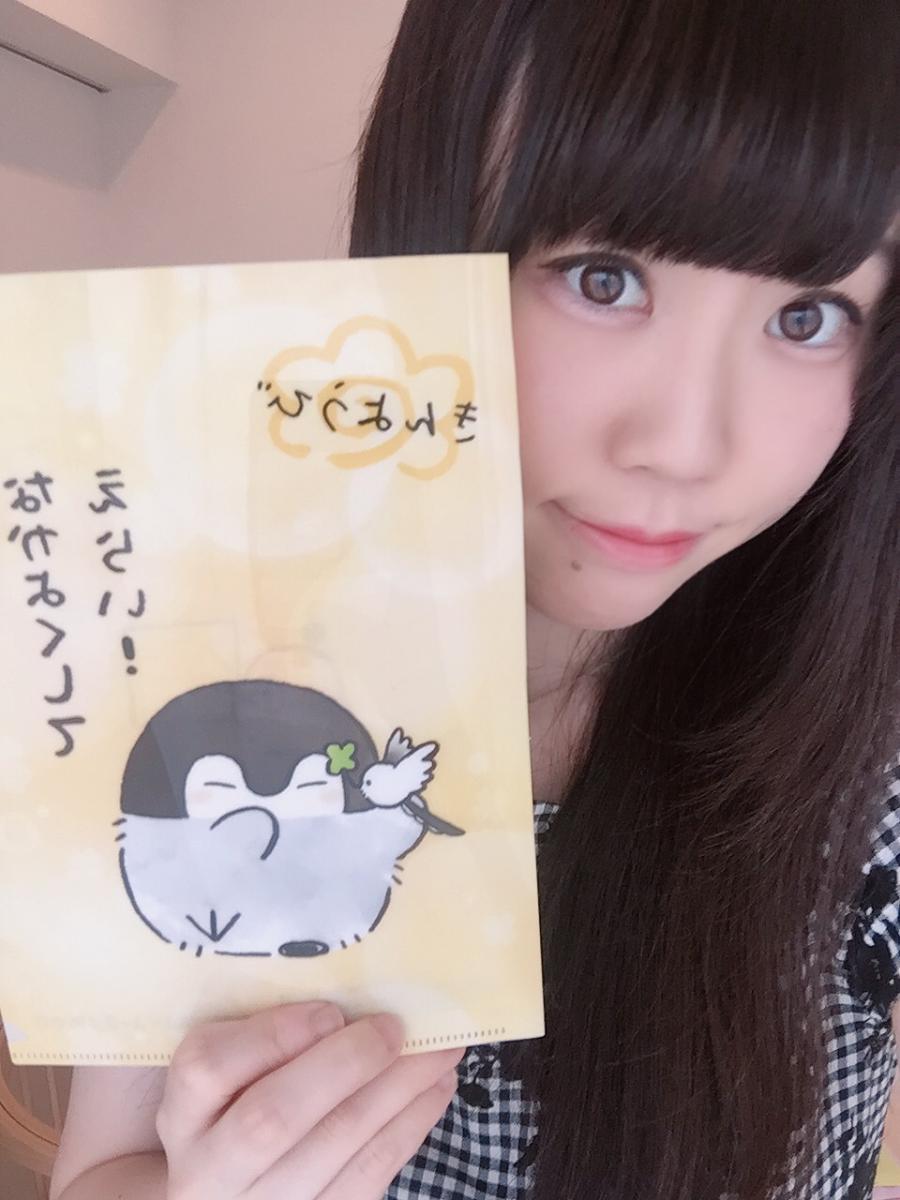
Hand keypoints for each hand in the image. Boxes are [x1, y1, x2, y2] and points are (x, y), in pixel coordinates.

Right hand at [157, 1002, 462, 1198]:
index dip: (273, 1036)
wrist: (236, 1189)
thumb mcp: (233, 1065)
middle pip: (272, 1118)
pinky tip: (435, 1089)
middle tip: (395, 1027)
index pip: (208, 1069)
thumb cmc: (242, 1102)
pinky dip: (409, 1127)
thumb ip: (267, 1033)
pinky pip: (367, 1178)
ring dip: (398, 1092)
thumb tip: (345, 1003)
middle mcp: (208, 1171)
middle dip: (344, 1065)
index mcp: (183, 1113)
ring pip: (333, 1149)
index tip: (329, 1010)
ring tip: (440, 1050)